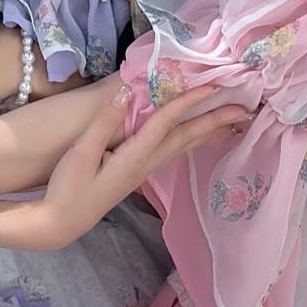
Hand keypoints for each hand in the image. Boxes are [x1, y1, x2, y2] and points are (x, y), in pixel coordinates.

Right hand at [0, 81, 251, 253]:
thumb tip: (128, 92)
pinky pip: (175, 151)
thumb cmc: (68, 187)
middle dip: (216, 120)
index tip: (214, 85)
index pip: (167, 122)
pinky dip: (192, 139)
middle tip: (245, 108)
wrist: (61, 221)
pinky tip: (196, 136)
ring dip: (209, 131)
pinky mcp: (138, 174)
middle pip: (187, 137)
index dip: (189, 101)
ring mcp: (144, 171)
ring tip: (231, 120)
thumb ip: (105, 122)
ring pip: (184, 147)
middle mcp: (146, 164)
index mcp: (134, 156)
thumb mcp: (80, 152)